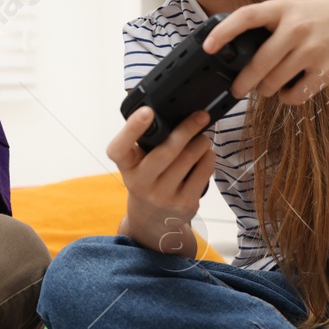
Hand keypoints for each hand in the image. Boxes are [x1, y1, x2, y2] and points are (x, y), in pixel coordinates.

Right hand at [107, 106, 213, 253]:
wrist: (153, 221)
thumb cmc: (147, 180)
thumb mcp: (136, 163)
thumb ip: (144, 141)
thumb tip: (163, 107)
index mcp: (126, 167)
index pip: (119, 148)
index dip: (132, 128)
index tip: (147, 110)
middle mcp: (140, 183)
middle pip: (165, 151)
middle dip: (186, 129)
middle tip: (200, 115)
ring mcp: (163, 196)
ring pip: (189, 159)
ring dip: (201, 142)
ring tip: (203, 136)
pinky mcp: (185, 204)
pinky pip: (203, 173)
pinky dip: (208, 158)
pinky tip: (206, 153)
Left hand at [203, 0, 328, 104]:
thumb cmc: (322, 17)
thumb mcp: (294, 10)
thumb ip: (269, 25)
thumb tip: (235, 48)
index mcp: (283, 9)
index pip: (246, 17)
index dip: (223, 32)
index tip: (208, 47)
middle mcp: (296, 28)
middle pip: (258, 63)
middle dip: (242, 82)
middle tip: (237, 89)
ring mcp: (311, 50)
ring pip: (274, 83)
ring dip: (267, 90)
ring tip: (270, 85)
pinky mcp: (326, 70)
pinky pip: (296, 95)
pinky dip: (288, 98)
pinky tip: (291, 90)